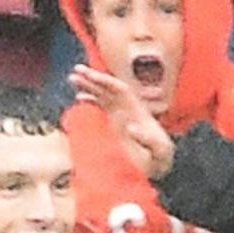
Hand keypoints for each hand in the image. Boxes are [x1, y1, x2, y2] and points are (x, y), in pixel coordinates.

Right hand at [71, 64, 175, 181]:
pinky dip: (90, 100)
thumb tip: (130, 128)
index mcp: (138, 109)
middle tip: (77, 69)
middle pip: (109, 87)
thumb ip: (148, 139)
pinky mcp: (115, 122)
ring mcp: (121, 114)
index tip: (92, 76)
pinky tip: (79, 96)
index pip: (120, 89)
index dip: (106, 81)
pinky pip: (101, 106)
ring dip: (88, 85)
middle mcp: (129, 108)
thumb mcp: (159, 150)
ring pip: (102, 94)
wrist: (158, 163)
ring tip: (73, 78)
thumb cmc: (160, 157)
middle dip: (93, 78)